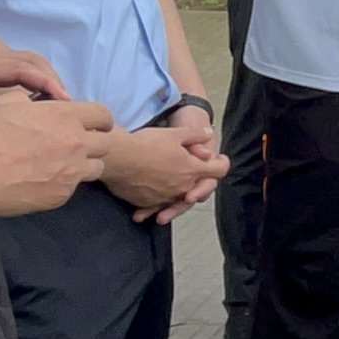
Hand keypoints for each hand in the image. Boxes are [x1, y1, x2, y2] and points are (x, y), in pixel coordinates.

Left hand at [0, 47, 65, 129]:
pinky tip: (38, 112)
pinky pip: (14, 75)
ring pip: (24, 65)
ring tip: (60, 112)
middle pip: (29, 60)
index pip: (18, 66)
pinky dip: (32, 88)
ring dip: (44, 84)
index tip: (64, 103)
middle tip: (70, 110)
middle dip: (52, 82)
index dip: (44, 82)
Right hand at [0, 92, 115, 221]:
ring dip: (84, 164)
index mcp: (63, 116)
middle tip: (74, 144)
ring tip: (61, 164)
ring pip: (95, 168)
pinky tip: (42, 180)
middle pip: (106, 143)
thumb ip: (27, 101)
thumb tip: (33, 104)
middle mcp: (75, 144)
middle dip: (95, 141)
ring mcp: (70, 174)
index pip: (102, 115)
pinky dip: (63, 183)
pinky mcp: (59, 197)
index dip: (97, 118)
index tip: (88, 123)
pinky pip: (72, 188)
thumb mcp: (1, 103)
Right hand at [101, 114, 226, 223]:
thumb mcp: (174, 133)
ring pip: (177, 197)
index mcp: (192, 169)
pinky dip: (158, 200)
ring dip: (177, 192)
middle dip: (197, 179)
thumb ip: (194, 135)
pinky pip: (158, 204)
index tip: (219, 161)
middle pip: (198, 186)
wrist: (117, 158)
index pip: (218, 171)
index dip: (222, 164)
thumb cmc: (145, 144)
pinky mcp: (148, 203)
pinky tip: (153, 193)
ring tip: (169, 184)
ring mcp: (165, 197)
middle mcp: (182, 187)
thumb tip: (208, 134)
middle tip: (190, 170)